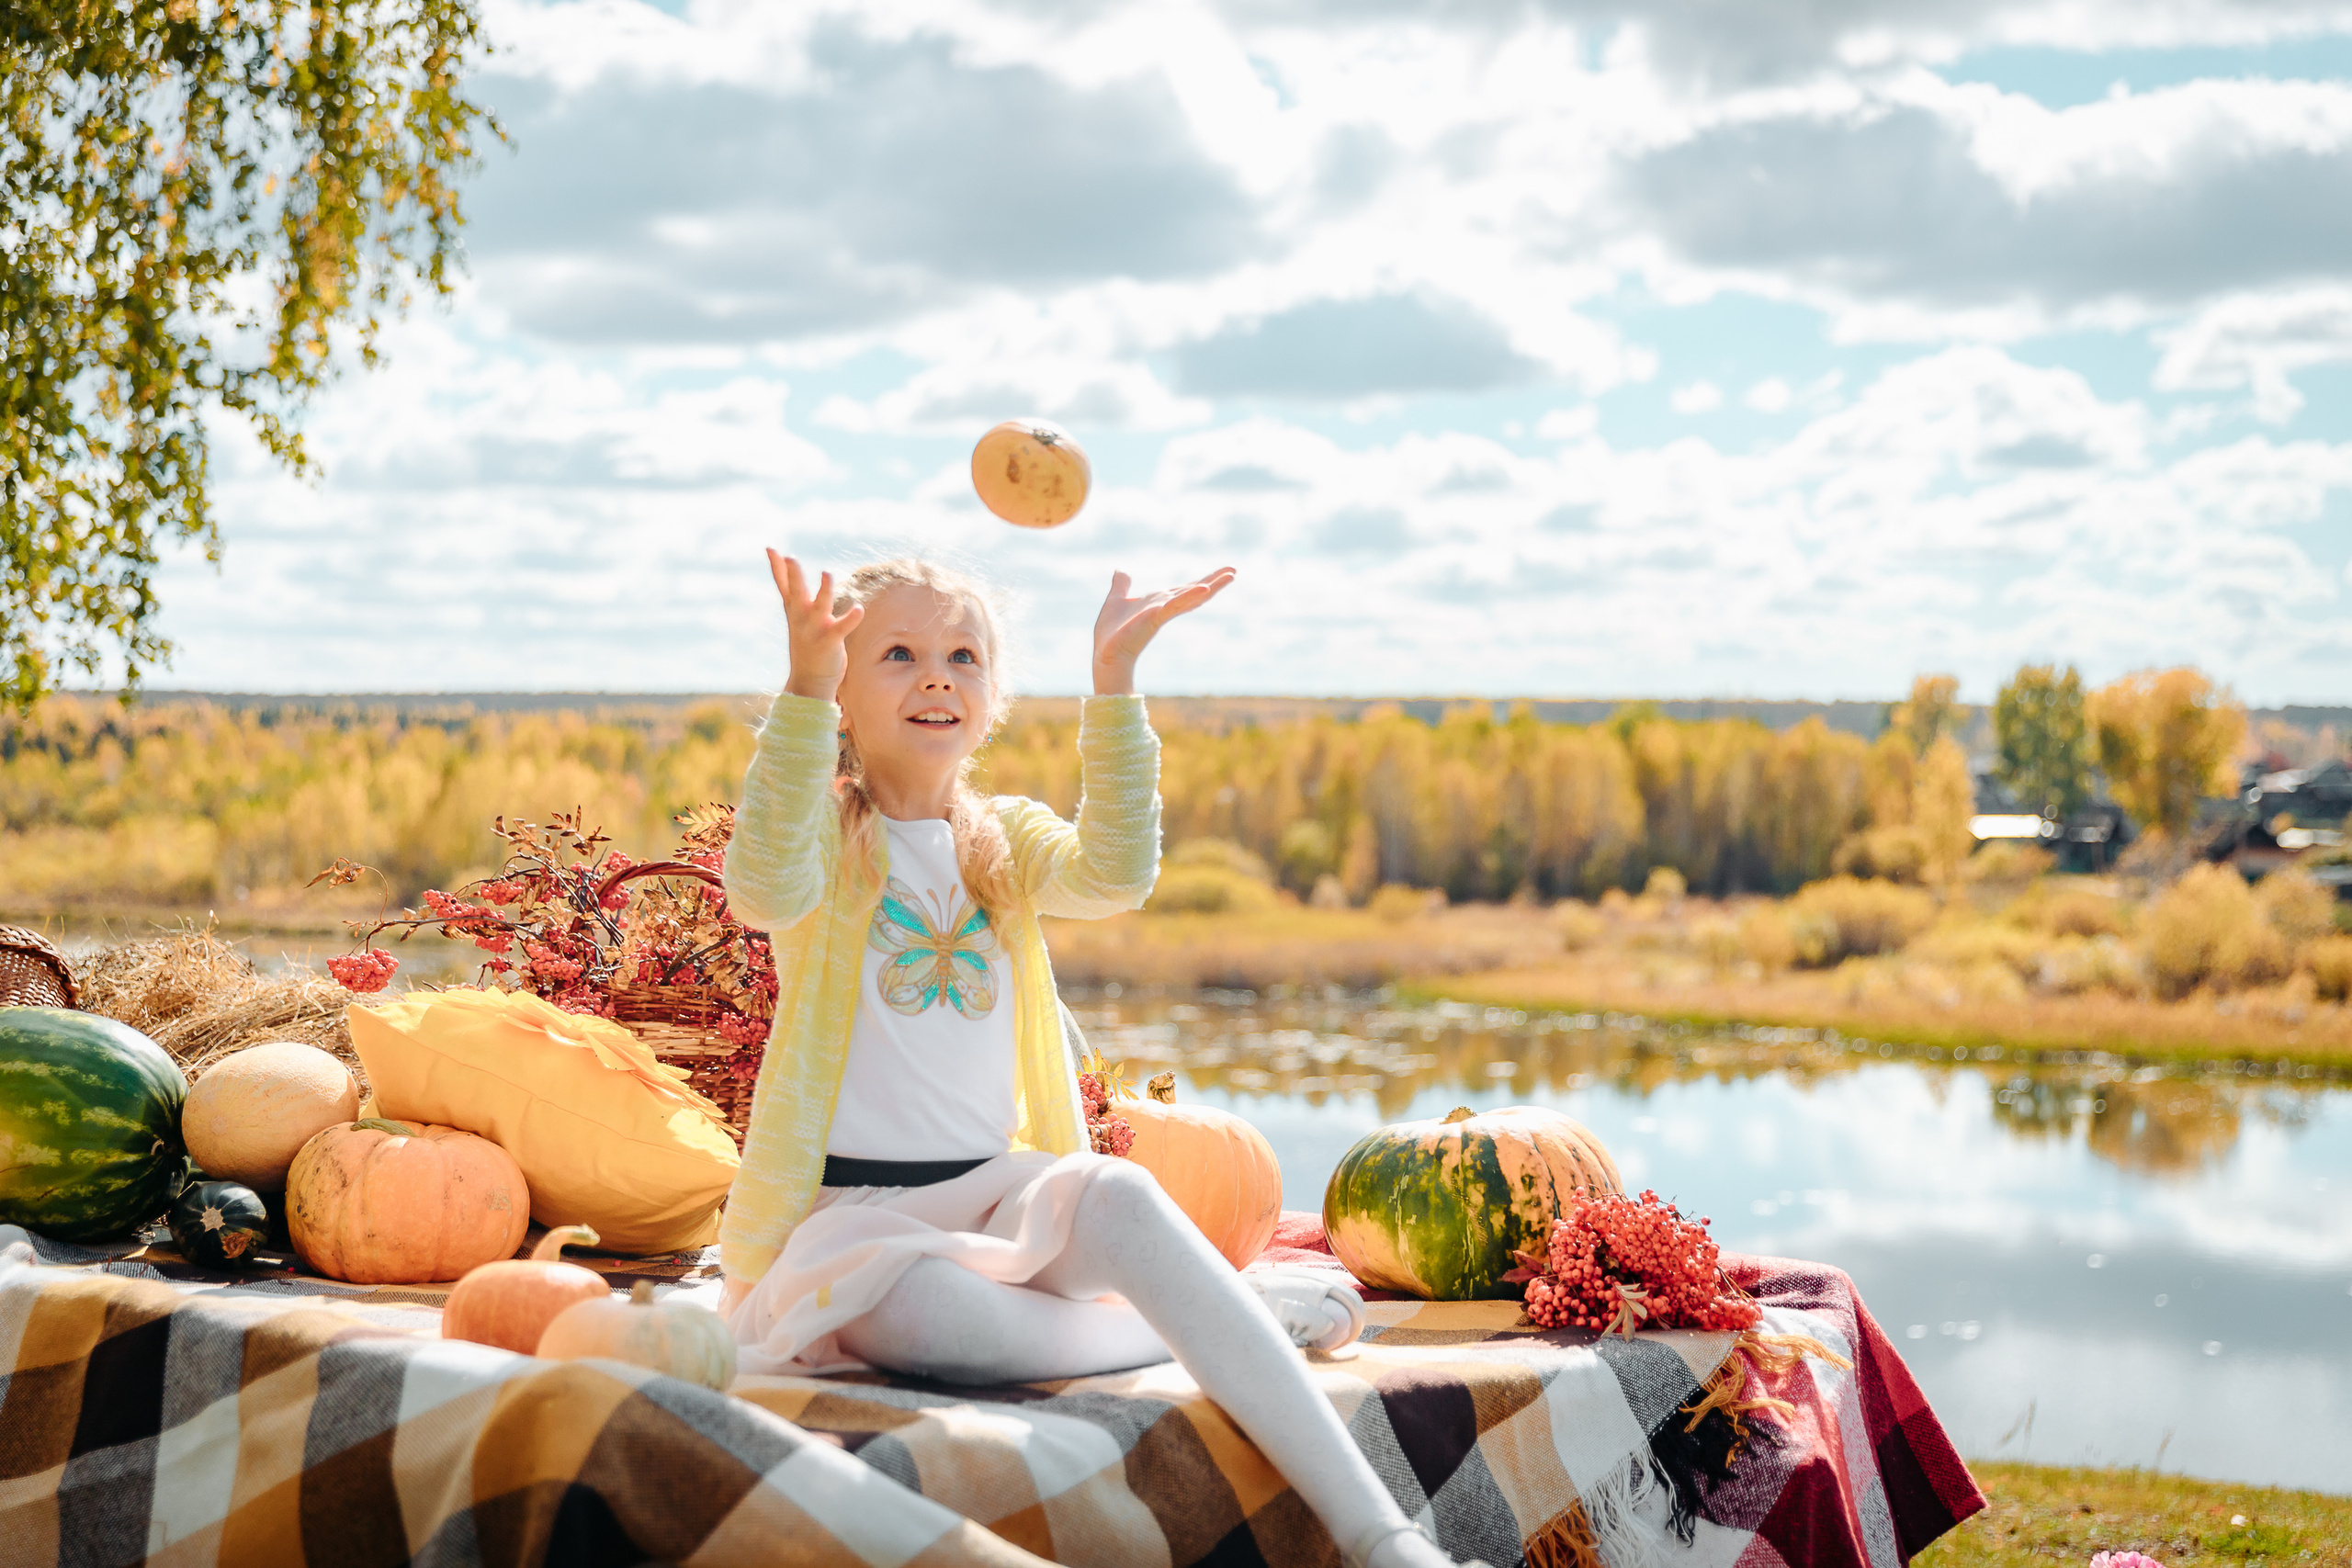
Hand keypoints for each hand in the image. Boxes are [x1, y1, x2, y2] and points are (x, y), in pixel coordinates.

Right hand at [768, 550, 863, 702]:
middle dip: (794, 575)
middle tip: (790, 557)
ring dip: (823, 590)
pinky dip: (850, 619)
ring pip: (819, 606)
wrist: (809, 681)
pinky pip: (841, 628)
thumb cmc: (807, 643)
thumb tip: (790, 576)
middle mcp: (801, 618)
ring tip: (827, 574)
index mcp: (794, 610)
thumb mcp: (796, 617)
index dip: (777, 567)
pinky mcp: (830, 641)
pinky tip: (859, 609)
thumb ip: (795, 596)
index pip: (783, 585)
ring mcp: (814, 629)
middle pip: (796, 592)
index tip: (770, 548)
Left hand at [1092, 567, 1235, 694]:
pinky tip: (1204, 588)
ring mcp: (1163, 611)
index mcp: (1159, 602)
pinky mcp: (1156, 617)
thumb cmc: (1110, 632)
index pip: (1186, 589)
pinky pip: (1175, 604)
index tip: (1222, 572)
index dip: (1204, 580)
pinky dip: (1190, 596)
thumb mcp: (1116, 599)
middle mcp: (1165, 606)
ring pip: (1192, 595)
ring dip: (1212, 585)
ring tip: (1230, 576)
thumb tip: (1121, 570)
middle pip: (1195, 591)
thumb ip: (1121, 585)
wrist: (1105, 653)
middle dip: (1215, 581)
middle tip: (1233, 571)